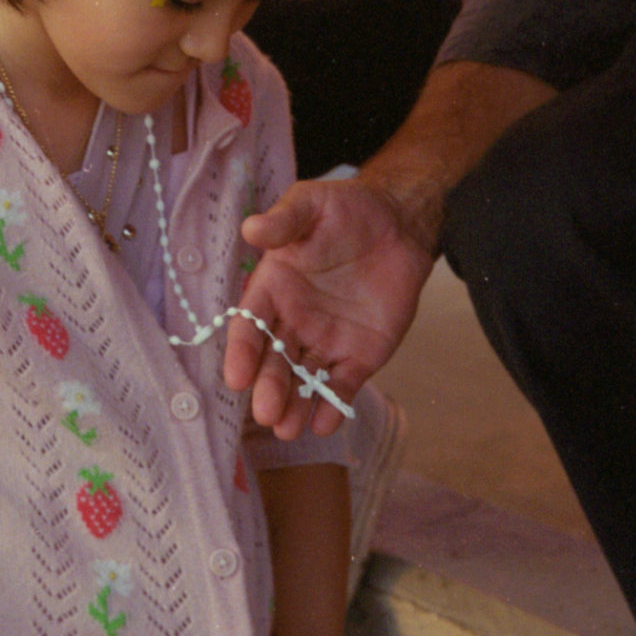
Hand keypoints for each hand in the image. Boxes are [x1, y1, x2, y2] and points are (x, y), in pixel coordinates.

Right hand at [223, 179, 435, 436]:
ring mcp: (326, 340)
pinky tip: (324, 424)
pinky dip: (333, 404)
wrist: (399, 223)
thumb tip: (251, 229)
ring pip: (304, 379)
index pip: (250, 325)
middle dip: (269, 388)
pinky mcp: (360, 355)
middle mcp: (294, 320)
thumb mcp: (310, 205)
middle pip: (275, 361)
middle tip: (266, 415)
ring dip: (294, 405)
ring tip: (288, 430)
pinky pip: (342, 384)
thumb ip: (283, 221)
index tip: (236, 377)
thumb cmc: (346, 209)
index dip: (242, 351)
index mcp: (273, 287)